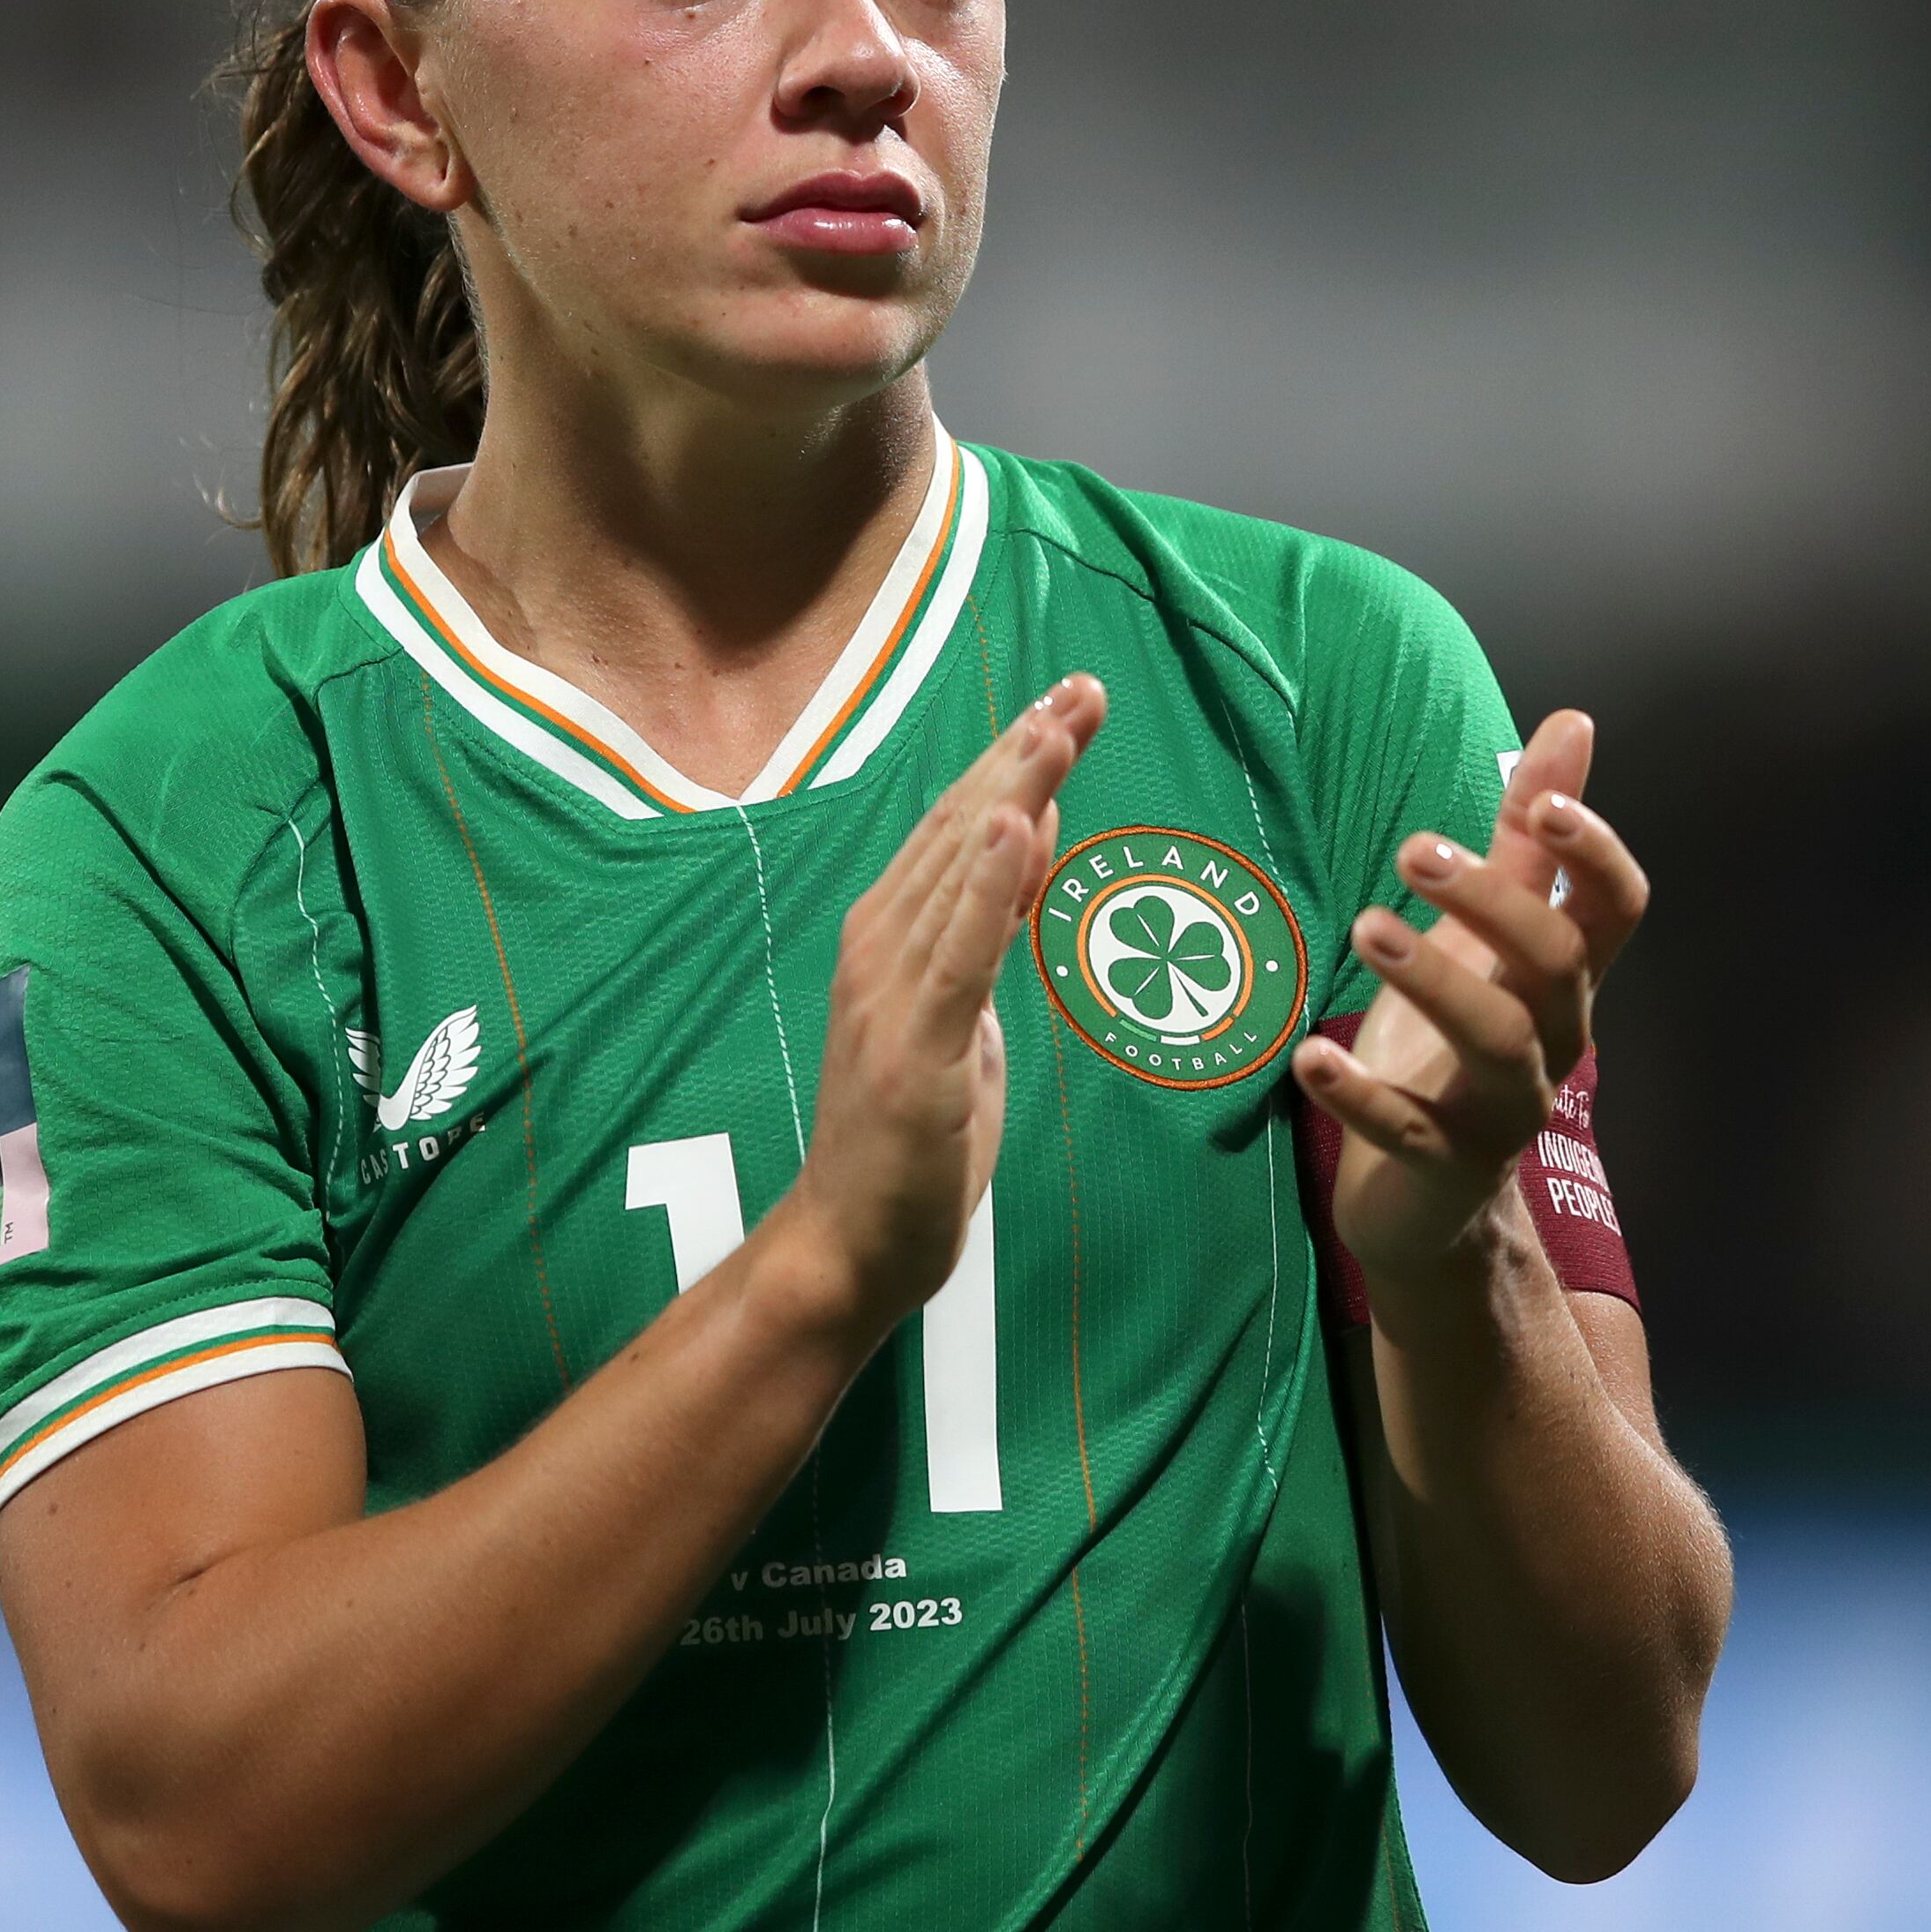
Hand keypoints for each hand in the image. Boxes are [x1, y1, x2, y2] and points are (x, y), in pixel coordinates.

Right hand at [777, 673, 1102, 1332]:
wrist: (846, 1244)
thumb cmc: (906, 1141)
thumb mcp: (962, 1021)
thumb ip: (986, 933)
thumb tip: (1025, 840)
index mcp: (887, 937)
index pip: (959, 826)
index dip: (1013, 758)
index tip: (1068, 700)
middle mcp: (878, 948)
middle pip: (960, 830)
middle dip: (1025, 753)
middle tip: (1084, 687)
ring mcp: (890, 997)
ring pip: (960, 874)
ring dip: (1013, 793)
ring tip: (1060, 725)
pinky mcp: (914, 1051)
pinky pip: (959, 956)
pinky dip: (986, 886)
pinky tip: (1012, 825)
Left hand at [1292, 709, 1648, 1290]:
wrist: (1426, 1199)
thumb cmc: (1451, 1046)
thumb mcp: (1486, 936)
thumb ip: (1525, 840)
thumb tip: (1573, 724)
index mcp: (1565, 978)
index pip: (1617, 909)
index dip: (1595, 855)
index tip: (1544, 805)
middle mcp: (1553, 1040)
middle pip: (1556, 962)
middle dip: (1494, 901)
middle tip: (1412, 846)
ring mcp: (1502, 1108)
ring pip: (1496, 1039)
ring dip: (1432, 978)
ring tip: (1365, 924)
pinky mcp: (1442, 1164)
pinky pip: (1409, 1129)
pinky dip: (1359, 1094)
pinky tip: (1309, 1057)